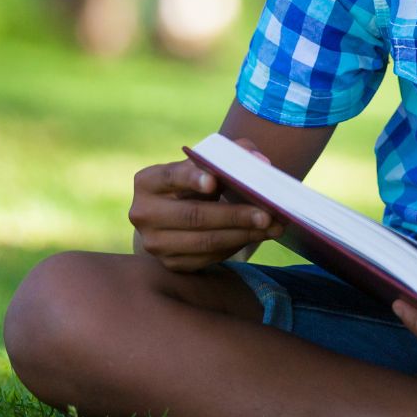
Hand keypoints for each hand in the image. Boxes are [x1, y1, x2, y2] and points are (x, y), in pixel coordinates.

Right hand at [129, 138, 283, 271]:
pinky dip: (237, 246)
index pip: (171, 176)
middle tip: (267, 214)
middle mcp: (144, 213)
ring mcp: (154, 242)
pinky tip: (258, 236)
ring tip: (272, 227)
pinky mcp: (170, 263)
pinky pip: (208, 258)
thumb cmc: (197, 179)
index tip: (214, 181)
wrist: (175, 213)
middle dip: (234, 215)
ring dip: (243, 235)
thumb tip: (259, 162)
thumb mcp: (207, 161)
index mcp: (149, 181)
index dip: (193, 178)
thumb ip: (232, 153)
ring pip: (204, 241)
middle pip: (193, 215)